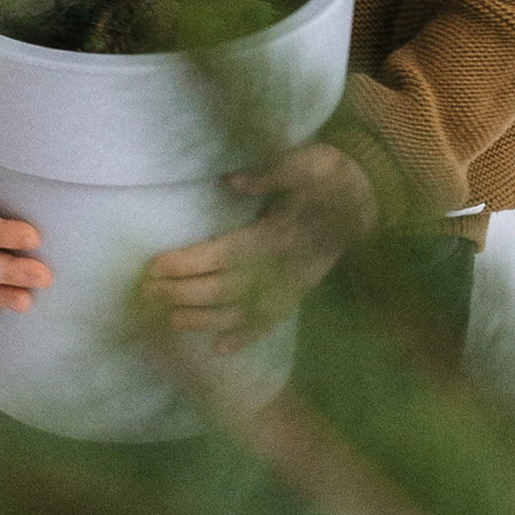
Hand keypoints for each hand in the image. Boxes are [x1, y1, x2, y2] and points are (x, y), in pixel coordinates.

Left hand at [140, 139, 377, 344]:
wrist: (367, 200)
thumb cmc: (330, 176)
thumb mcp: (305, 163)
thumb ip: (270, 174)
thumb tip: (231, 181)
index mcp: (277, 235)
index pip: (224, 254)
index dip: (187, 262)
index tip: (154, 266)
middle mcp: (281, 267)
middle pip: (224, 289)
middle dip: (183, 293)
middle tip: (147, 293)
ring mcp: (290, 285)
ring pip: (242, 312)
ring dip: (205, 320)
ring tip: (171, 320)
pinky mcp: (298, 293)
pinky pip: (269, 322)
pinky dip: (245, 339)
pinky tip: (219, 351)